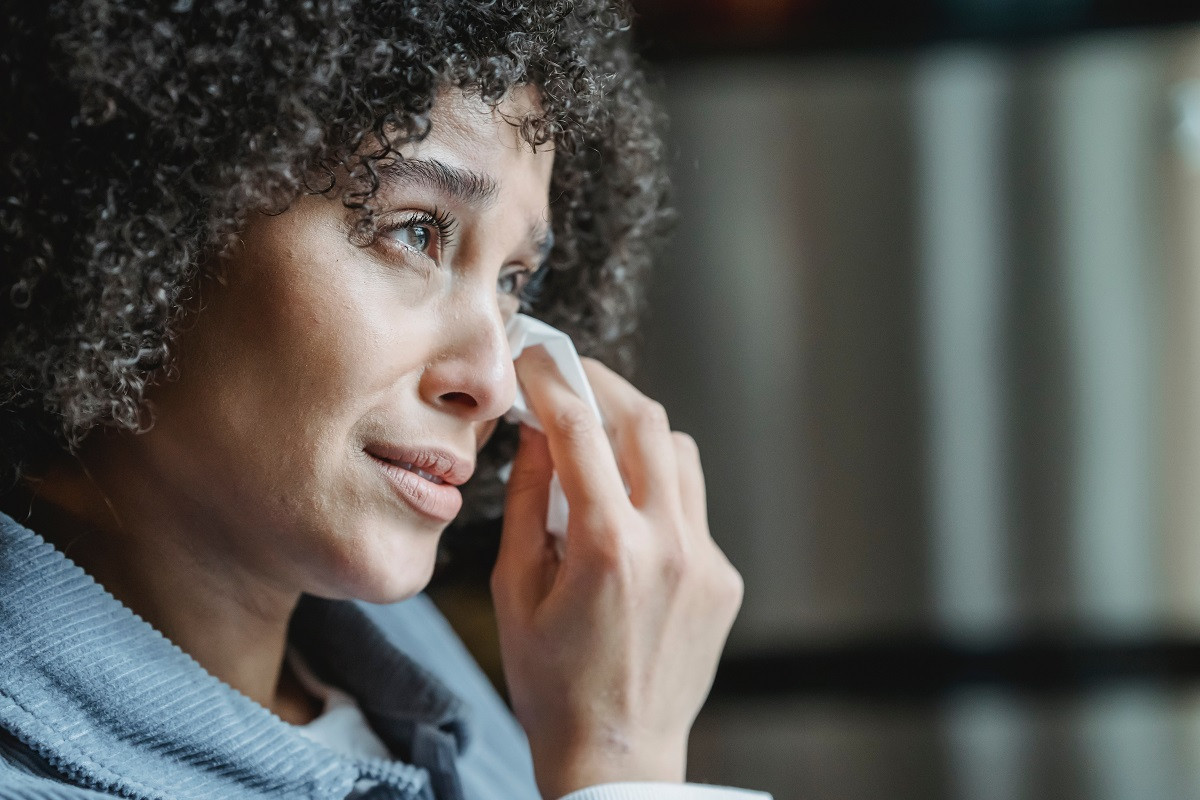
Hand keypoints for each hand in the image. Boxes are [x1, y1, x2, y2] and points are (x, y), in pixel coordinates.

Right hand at [490, 346, 743, 799]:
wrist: (617, 755)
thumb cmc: (551, 684)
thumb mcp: (513, 590)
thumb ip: (524, 502)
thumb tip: (536, 436)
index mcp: (607, 548)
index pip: (580, 430)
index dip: (552, 380)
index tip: (535, 358)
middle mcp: (668, 545)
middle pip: (646, 422)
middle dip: (603, 386)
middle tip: (569, 380)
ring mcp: (705, 561)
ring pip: (679, 454)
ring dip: (636, 435)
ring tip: (598, 446)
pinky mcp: (723, 578)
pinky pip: (692, 507)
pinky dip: (657, 492)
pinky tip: (627, 520)